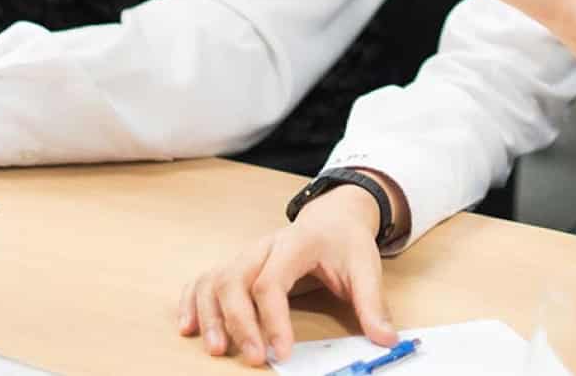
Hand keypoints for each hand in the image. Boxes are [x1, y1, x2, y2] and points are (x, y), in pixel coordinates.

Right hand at [179, 184, 399, 364]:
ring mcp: (247, 254)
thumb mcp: (366, 267)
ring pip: (215, 279)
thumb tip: (386, 340)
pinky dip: (192, 302)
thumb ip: (373, 303)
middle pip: (235, 279)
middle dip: (239, 322)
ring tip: (217, 350)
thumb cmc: (345, 242)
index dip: (273, 319)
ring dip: (210, 315)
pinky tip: (189, 328)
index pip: (272, 280)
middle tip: (255, 359)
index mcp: (296, 243)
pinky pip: (204, 279)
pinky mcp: (237, 265)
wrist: (333, 216)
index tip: (282, 353)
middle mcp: (264, 246)